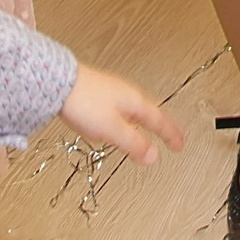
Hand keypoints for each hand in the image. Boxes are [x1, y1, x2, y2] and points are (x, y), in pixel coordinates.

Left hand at [58, 63, 186, 165]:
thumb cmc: (84, 102)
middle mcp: (127, 94)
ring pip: (136, 110)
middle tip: (172, 136)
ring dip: (145, 121)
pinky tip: (119, 122)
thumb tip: (153, 156)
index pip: (159, 121)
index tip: (180, 144)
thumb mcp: (112, 130)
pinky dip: (129, 118)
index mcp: (135, 102)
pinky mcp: (99, 93)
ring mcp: (113, 92)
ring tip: (150, 129)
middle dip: (162, 126)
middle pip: (150, 113)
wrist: (58, 83)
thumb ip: (133, 144)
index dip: (171, 134)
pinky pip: (122, 108)